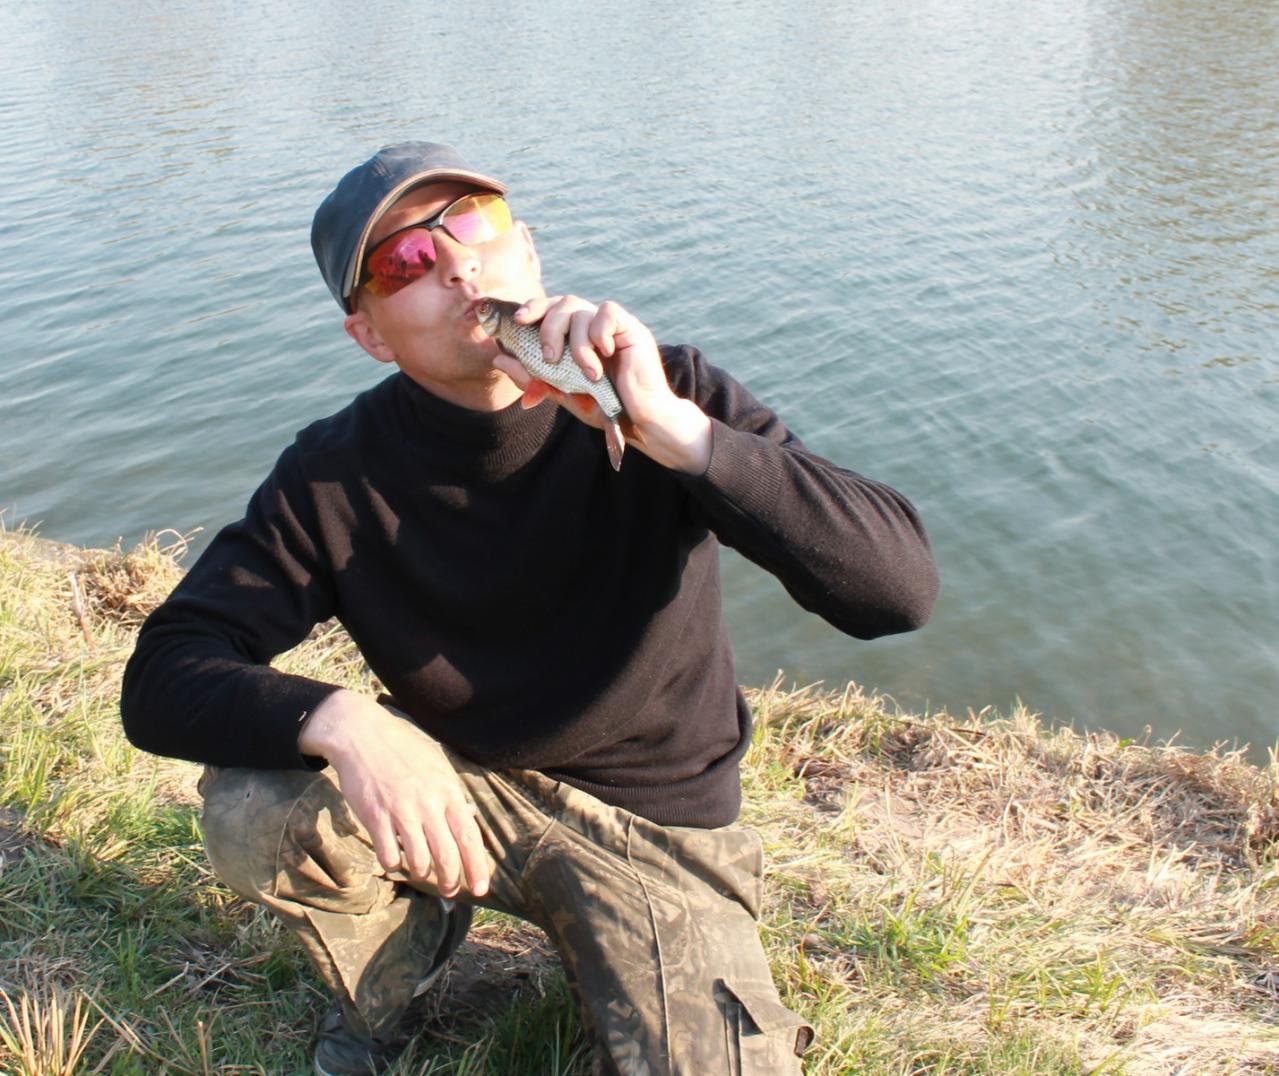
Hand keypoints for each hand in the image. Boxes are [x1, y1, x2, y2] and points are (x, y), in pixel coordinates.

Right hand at [298, 690, 490, 898]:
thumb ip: (451, 794)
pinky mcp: (375, 816)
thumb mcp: (437, 765)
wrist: (363, 735)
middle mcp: (428, 803)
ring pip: (419, 860)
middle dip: (450, 880)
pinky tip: (394, 859)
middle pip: (447, 855)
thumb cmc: (403, 750)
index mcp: (448, 791)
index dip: (477, 866)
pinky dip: (393, 864)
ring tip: (422, 873)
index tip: (481, 888)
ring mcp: (401, 810)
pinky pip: (389, 854)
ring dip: (422, 873)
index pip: (469, 836)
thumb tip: (466, 820)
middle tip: (449, 891)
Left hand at [491, 294, 712, 473]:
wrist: (638, 422)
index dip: (534, 307)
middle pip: (563, 302)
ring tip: (588, 373)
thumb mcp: (561, 393)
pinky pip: (608, 312)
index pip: (551, 308)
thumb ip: (533, 377)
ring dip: (577, 344)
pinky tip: (604, 354)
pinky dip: (599, 332)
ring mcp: (613, 326)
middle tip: (550, 359)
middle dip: (549, 328)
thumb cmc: (605, 407)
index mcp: (576, 336)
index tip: (519, 321)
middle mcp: (593, 326)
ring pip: (582, 310)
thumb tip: (499, 359)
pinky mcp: (632, 329)